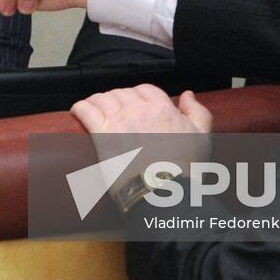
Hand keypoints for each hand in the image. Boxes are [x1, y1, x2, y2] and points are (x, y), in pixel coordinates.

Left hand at [72, 86, 212, 193]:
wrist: (163, 190)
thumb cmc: (183, 167)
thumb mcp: (202, 136)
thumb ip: (197, 111)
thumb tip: (188, 94)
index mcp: (161, 107)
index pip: (145, 89)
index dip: (139, 95)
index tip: (136, 104)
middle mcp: (138, 109)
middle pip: (122, 93)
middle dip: (118, 99)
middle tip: (115, 110)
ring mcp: (118, 120)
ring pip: (102, 98)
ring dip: (98, 101)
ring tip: (95, 108)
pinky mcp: (101, 134)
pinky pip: (86, 111)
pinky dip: (80, 107)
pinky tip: (77, 110)